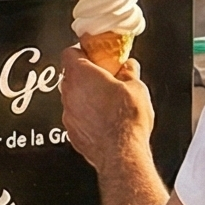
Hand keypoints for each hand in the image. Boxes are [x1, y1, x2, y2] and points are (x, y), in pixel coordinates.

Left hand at [58, 45, 154, 177]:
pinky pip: (76, 117)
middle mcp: (69, 93)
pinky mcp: (71, 132)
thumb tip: (129, 67)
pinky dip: (86, 116)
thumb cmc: (126, 120)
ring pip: (72, 97)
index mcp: (81, 74)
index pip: (69, 52)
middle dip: (86, 75)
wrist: (121, 152)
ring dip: (85, 96)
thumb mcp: (137, 87)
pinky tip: (103, 120)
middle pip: (70, 75)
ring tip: (107, 101)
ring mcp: (68, 114)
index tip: (92, 54)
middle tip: (104, 77)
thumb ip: (129, 72)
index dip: (81, 51)